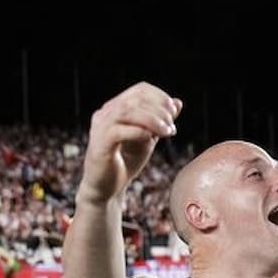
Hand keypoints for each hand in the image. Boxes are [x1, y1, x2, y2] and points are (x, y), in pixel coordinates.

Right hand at [79, 82, 181, 202]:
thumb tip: (178, 103)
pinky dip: (139, 132)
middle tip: (171, 126)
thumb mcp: (149, 138)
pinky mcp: (99, 144)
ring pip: (127, 111)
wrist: (107, 188)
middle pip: (134, 99)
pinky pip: (119, 131)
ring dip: (152, 120)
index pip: (139, 90)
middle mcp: (105, 113)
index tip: (173, 112)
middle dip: (158, 110)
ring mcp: (99, 128)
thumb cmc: (126, 162)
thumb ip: (160, 121)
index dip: (160, 97)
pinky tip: (151, 139)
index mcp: (115, 108)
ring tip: (166, 132)